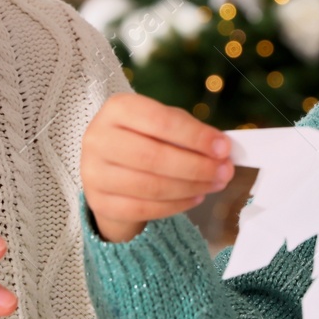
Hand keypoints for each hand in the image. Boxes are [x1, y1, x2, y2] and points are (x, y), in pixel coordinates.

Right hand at [81, 93, 232, 243]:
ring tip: (215, 184)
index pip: (160, 121)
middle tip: (225, 172)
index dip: (195, 136)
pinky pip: (144, 209)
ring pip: (150, 186)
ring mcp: (94, 173)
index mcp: (117, 109)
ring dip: (190, 187)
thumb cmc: (144, 139)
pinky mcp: (98, 202)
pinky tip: (195, 197)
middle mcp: (98, 138)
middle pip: (153, 156)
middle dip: (196, 166)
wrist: (109, 168)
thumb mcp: (163, 125)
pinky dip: (175, 205)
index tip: (224, 148)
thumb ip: (189, 132)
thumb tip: (221, 150)